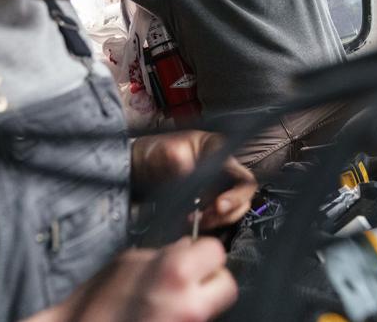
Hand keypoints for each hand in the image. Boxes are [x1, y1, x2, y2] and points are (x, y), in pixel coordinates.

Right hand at [25, 238, 236, 321]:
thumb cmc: (97, 301)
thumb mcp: (128, 261)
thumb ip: (164, 253)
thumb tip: (188, 248)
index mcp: (177, 271)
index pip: (216, 251)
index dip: (203, 252)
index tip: (193, 255)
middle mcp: (190, 303)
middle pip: (227, 285)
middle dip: (211, 280)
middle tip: (190, 281)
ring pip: (215, 309)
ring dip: (200, 301)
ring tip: (171, 301)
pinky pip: (198, 321)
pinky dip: (186, 317)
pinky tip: (164, 316)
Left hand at [132, 131, 256, 229]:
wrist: (135, 169)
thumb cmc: (150, 153)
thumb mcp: (164, 152)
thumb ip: (180, 163)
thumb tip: (191, 175)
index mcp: (218, 151)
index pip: (241, 177)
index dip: (236, 195)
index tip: (218, 206)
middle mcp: (222, 170)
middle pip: (241, 198)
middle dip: (224, 212)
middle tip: (202, 217)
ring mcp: (215, 188)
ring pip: (229, 212)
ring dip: (214, 220)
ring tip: (192, 220)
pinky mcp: (205, 204)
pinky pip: (215, 219)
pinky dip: (205, 225)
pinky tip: (190, 223)